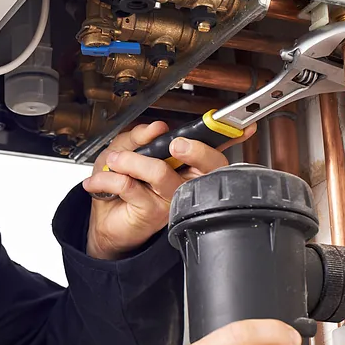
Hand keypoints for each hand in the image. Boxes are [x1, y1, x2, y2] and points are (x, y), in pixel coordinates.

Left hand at [82, 121, 255, 259]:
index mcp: (184, 163)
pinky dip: (109, 177)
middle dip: (192, 148)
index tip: (245, 126)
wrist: (102, 219)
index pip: (213, 150)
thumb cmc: (117, 184)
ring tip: (115, 160)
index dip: (231, 137)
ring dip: (131, 161)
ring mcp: (171, 198)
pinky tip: (99, 182)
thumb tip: (157, 127)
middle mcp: (184, 182)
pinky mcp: (153, 213)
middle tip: (172, 143)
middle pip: (207, 164)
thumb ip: (139, 136)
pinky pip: (131, 186)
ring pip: (160, 172)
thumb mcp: (123, 149)